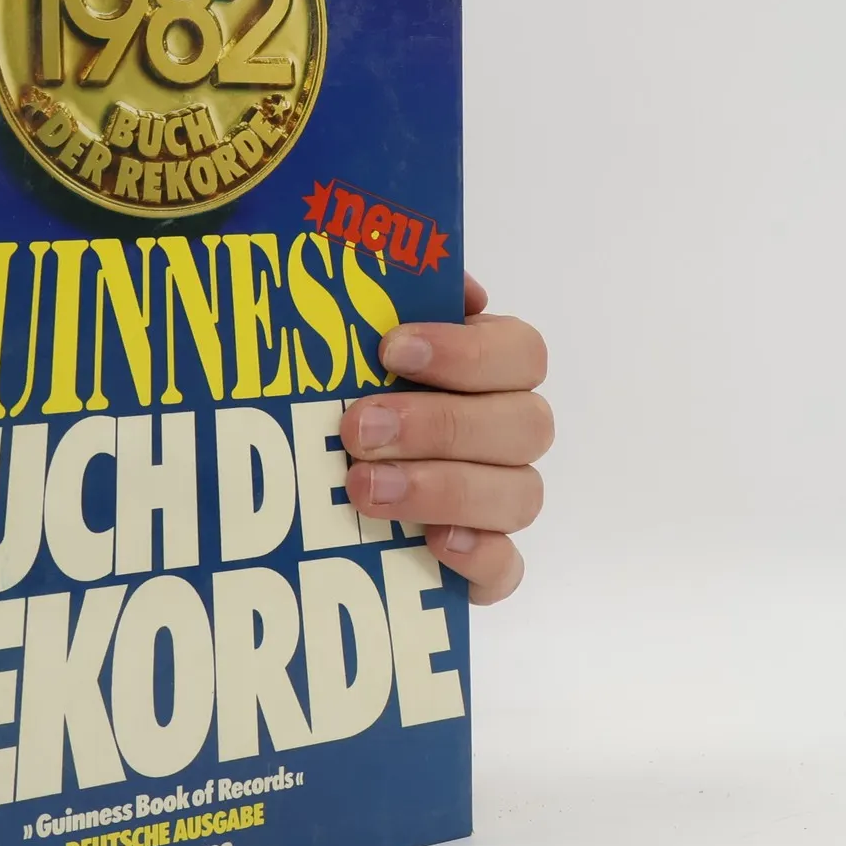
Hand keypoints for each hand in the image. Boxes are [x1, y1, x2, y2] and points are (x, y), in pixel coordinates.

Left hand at [340, 274, 550, 603]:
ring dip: (443, 488)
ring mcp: (504, 500)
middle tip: (359, 428)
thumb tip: (426, 276)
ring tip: (364, 489)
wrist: (319, 476)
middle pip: (525, 425)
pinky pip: (508, 568)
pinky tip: (433, 543)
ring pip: (519, 495)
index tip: (391, 349)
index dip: (465, 352)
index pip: (521, 352)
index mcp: (494, 368)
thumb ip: (387, 296)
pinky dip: (479, 558)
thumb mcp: (356, 337)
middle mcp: (511, 431)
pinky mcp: (486, 564)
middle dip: (439, 425)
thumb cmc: (349, 390)